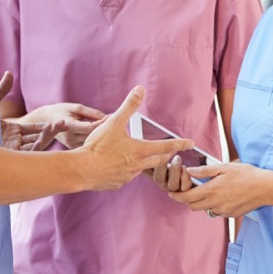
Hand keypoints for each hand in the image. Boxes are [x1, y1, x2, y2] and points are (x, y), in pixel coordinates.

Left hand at [0, 72, 73, 150]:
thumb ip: (2, 90)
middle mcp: (13, 143)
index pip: (34, 129)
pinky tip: (45, 137)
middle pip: (38, 138)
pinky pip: (27, 155)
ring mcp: (11, 151)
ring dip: (48, 137)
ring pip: (35, 147)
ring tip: (61, 126)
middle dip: (52, 132)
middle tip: (66, 124)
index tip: (61, 121)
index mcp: (11, 131)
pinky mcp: (8, 158)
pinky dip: (39, 147)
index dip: (47, 126)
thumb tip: (9, 73)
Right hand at [33, 103, 105, 149]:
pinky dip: (96, 141)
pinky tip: (104, 136)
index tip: (112, 117)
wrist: (46, 121)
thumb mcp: (76, 107)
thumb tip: (107, 116)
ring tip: (112, 130)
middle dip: (105, 129)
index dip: (102, 123)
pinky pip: (88, 146)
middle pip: (93, 136)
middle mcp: (70, 137)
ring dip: (102, 137)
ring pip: (92, 143)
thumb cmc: (61, 111)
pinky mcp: (73, 148)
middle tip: (117, 123)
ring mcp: (71, 145)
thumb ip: (91, 112)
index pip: (89, 127)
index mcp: (69, 125)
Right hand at [78, 86, 192, 190]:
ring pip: (142, 169)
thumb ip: (129, 106)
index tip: (191, 143)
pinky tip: (120, 166)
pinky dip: (127, 170)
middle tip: (172, 152)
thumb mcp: (114, 122)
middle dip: (167, 155)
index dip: (180, 143)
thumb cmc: (98, 146)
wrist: (81, 170)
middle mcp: (138, 166)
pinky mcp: (117, 183)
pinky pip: (126, 176)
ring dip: (147, 163)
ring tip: (144, 157)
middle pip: (159, 161)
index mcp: (141, 151)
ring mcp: (128, 177)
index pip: (167, 147)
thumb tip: (140, 89)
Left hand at [167, 161, 269, 218]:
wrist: (266, 188)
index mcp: (211, 190)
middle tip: (186, 191)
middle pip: (192, 206)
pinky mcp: (231, 215)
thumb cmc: (246, 174)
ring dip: (201, 202)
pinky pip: (217, 211)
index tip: (170, 193)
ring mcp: (223, 211)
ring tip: (206, 191)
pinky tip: (222, 195)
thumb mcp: (225, 167)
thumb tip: (189, 170)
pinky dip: (214, 205)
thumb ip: (205, 170)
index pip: (186, 198)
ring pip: (205, 209)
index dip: (176, 196)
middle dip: (186, 200)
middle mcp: (215, 203)